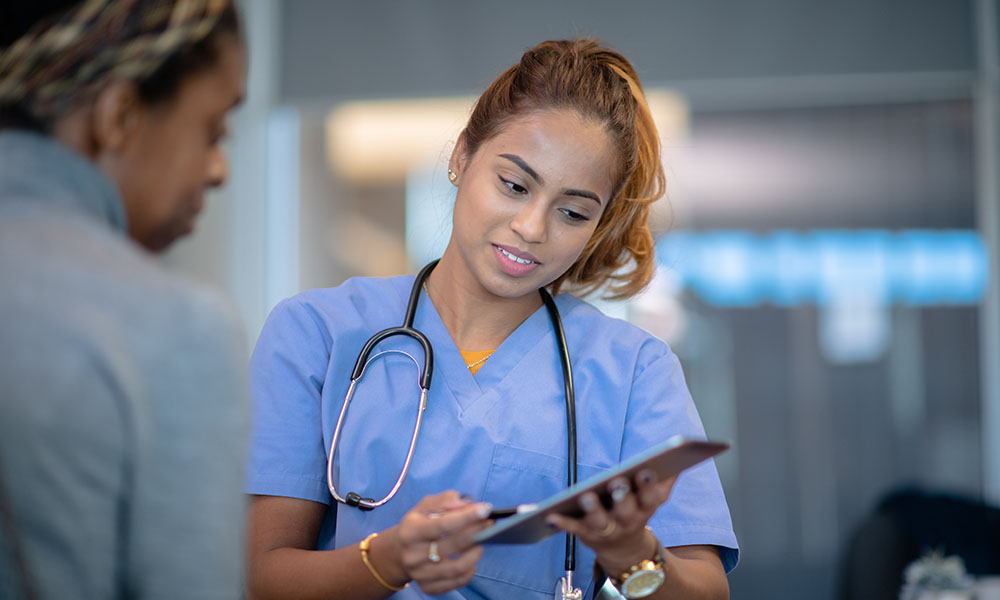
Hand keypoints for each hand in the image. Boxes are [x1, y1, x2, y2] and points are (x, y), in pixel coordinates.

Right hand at [392, 490, 491, 594]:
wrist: (399, 552)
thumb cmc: (418, 524)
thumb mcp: (425, 506)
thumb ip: (445, 500)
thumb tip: (467, 505)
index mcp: (410, 532)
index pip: (442, 524)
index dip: (466, 516)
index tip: (485, 510)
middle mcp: (412, 556)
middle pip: (452, 545)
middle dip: (476, 532)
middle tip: (489, 523)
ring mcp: (420, 574)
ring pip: (457, 567)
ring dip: (475, 553)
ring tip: (482, 541)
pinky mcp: (428, 587)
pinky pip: (457, 582)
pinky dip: (470, 570)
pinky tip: (471, 558)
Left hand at [545, 469, 675, 571]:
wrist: (626, 551)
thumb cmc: (637, 513)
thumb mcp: (653, 499)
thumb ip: (665, 479)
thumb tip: (680, 455)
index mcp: (645, 509)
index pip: (650, 497)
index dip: (648, 486)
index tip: (646, 471)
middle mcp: (627, 521)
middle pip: (626, 510)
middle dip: (622, 497)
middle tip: (618, 484)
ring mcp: (607, 530)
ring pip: (600, 521)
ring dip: (594, 509)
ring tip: (586, 496)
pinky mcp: (587, 535)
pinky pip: (574, 529)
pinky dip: (562, 523)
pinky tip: (550, 515)